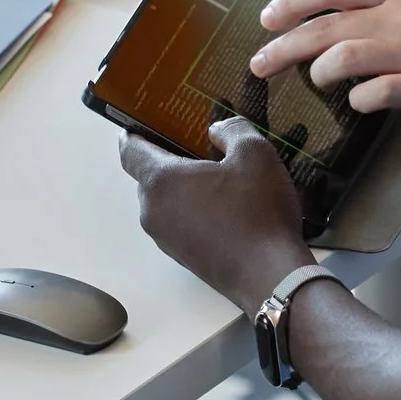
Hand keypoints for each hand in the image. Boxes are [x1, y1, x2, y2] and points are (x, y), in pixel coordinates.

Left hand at [119, 116, 312, 314]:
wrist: (270, 276)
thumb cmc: (258, 211)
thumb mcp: (255, 154)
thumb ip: (232, 130)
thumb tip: (217, 130)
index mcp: (162, 181)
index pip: (130, 151)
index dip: (133, 133)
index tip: (141, 124)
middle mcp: (154, 211)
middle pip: (149, 177)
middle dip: (168, 160)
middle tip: (197, 146)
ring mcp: (166, 238)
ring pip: (166, 202)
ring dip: (184, 188)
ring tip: (217, 178)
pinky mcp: (182, 257)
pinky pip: (179, 223)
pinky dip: (193, 211)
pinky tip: (225, 208)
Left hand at [251, 0, 400, 128]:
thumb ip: (388, 7)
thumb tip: (338, 22)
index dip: (292, 0)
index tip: (268, 17)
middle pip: (325, 25)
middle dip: (283, 45)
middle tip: (260, 63)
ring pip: (341, 57)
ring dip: (318, 73)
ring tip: (316, 82)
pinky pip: (372, 94)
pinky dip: (357, 102)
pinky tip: (360, 104)